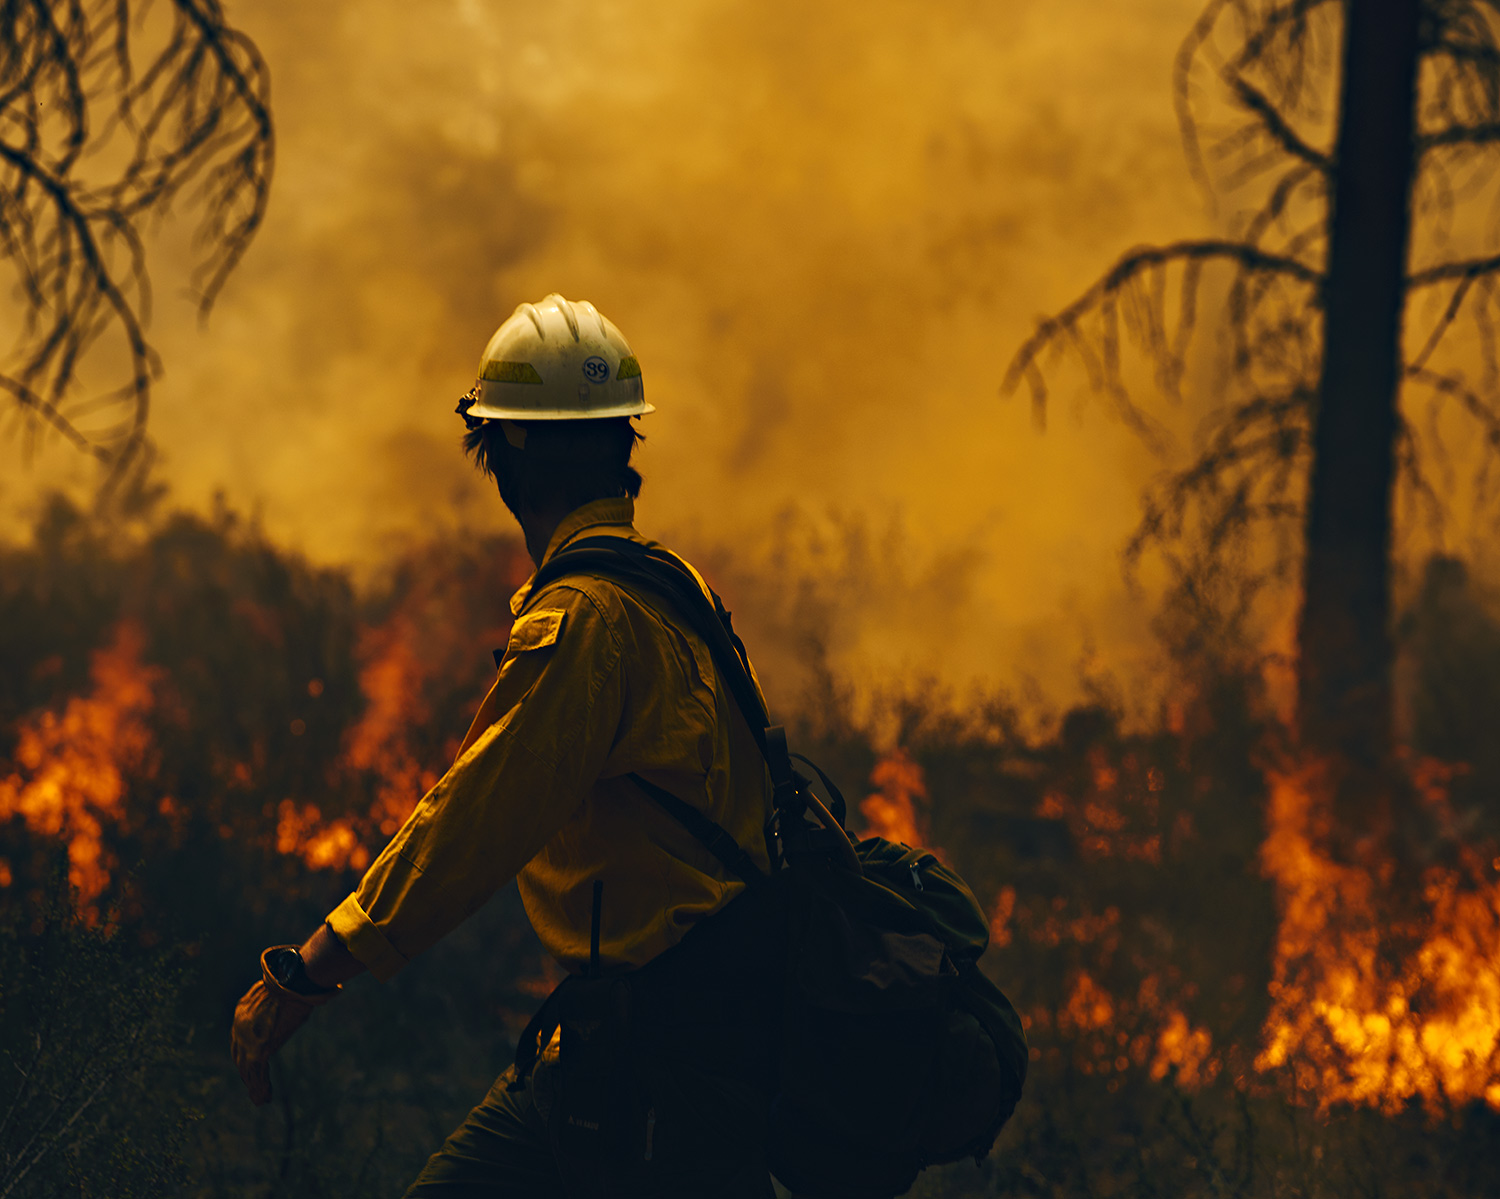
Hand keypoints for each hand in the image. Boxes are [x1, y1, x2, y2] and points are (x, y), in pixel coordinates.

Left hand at [231, 946, 339, 1105]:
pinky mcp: (259, 1050)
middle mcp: (239, 1028)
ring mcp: (248, 1040)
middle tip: (254, 1087)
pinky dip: (260, 1088)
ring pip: (247, 1070)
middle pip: (240, 1057)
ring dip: (254, 1086)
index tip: (250, 1065)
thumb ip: (281, 999)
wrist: (292, 983)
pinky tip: (264, 1099)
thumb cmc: (294, 982)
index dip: (244, 1054)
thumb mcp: (282, 989)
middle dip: (247, 1073)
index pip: (240, 1038)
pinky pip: (257, 1074)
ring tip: (261, 1100)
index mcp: (242, 1011)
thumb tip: (299, 988)